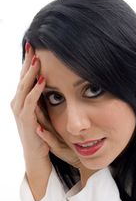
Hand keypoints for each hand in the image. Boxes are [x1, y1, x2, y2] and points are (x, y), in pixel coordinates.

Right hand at [10, 42, 79, 168]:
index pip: (25, 76)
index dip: (29, 61)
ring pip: (24, 87)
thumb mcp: (43, 112)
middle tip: (33, 45)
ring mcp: (20, 112)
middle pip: (22, 77)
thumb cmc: (42, 134)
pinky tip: (42, 81)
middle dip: (28, 62)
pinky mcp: (26, 121)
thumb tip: (53, 82)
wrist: (38, 156)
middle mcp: (18, 103)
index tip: (35, 45)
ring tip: (37, 59)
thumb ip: (44, 98)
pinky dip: (35, 91)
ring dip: (31, 73)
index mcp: (23, 100)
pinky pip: (30, 103)